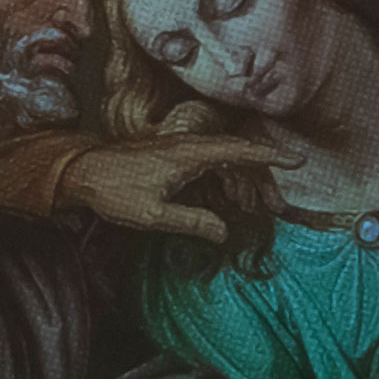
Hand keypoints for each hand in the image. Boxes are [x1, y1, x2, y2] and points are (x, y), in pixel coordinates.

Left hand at [61, 135, 300, 242]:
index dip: (270, 156)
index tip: (297, 161)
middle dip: (263, 177)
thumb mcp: (154, 215)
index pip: (240, 150)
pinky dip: (225, 177)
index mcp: (189, 154)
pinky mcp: (172, 155)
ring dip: (244, 179)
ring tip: (258, 206)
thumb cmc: (113, 191)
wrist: (81, 173)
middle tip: (277, 204)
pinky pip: (210, 161)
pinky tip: (228, 198)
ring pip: (224, 158)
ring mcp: (180, 148)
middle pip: (238, 154)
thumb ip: (193, 222)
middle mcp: (189, 145)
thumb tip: (224, 233)